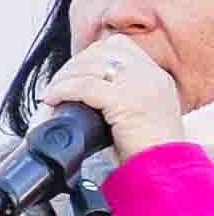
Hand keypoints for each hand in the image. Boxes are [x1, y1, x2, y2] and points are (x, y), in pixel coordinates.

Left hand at [48, 29, 193, 160]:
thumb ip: (120, 94)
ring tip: (52, 93)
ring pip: (90, 66)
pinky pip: (85, 87)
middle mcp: (150, 75)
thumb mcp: (139, 112)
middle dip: (72, 66)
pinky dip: (63, 91)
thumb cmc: (145, 149)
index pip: (118, 46)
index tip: (74, 73)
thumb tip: (80, 89)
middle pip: (100, 52)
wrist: (163, 168)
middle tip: (57, 85)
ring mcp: (141, 85)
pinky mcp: (127, 100)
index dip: (89, 55)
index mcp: (155, 76)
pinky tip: (52, 100)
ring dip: (63, 78)